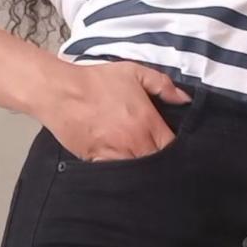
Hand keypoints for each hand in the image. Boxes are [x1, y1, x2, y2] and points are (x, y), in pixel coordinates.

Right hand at [45, 62, 192, 161]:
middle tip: (158, 156)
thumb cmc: (97, 81)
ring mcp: (115, 154)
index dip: (175, 149)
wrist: (61, 92)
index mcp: (147, 121)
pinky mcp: (97, 161)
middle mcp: (134, 142)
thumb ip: (163, 85)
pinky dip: (120, 173)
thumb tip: (185, 99)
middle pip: (157, 163)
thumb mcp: (134, 72)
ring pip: (138, 172)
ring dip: (142, 169)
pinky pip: (115, 174)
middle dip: (160, 161)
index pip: (172, 146)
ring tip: (141, 162)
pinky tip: (122, 167)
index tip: (171, 146)